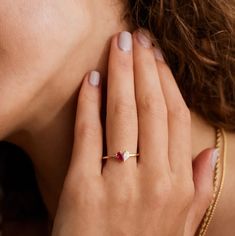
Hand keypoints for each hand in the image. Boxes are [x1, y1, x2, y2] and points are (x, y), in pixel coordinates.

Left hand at [52, 31, 215, 235]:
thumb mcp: (180, 224)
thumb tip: (210, 155)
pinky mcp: (83, 188)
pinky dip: (89, 103)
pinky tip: (90, 80)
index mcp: (177, 184)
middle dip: (144, 67)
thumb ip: (197, 188)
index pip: (176, 117)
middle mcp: (153, 179)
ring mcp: (118, 183)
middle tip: (137, 38)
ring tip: (119, 46)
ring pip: (123, 113)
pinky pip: (88, 134)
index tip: (157, 58)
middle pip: (151, 107)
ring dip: (120, 74)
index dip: (167, 82)